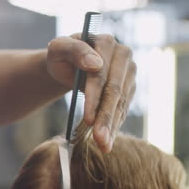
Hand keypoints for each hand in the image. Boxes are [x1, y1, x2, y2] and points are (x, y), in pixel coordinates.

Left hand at [46, 34, 136, 152]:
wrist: (67, 64)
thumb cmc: (60, 56)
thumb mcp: (58, 49)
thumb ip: (74, 50)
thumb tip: (95, 64)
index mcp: (105, 42)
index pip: (100, 75)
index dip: (94, 98)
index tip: (88, 119)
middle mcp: (123, 55)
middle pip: (115, 91)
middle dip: (105, 117)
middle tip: (99, 140)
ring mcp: (129, 72)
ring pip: (121, 103)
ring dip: (112, 126)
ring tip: (104, 146)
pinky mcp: (130, 86)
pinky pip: (123, 109)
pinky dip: (115, 126)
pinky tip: (108, 141)